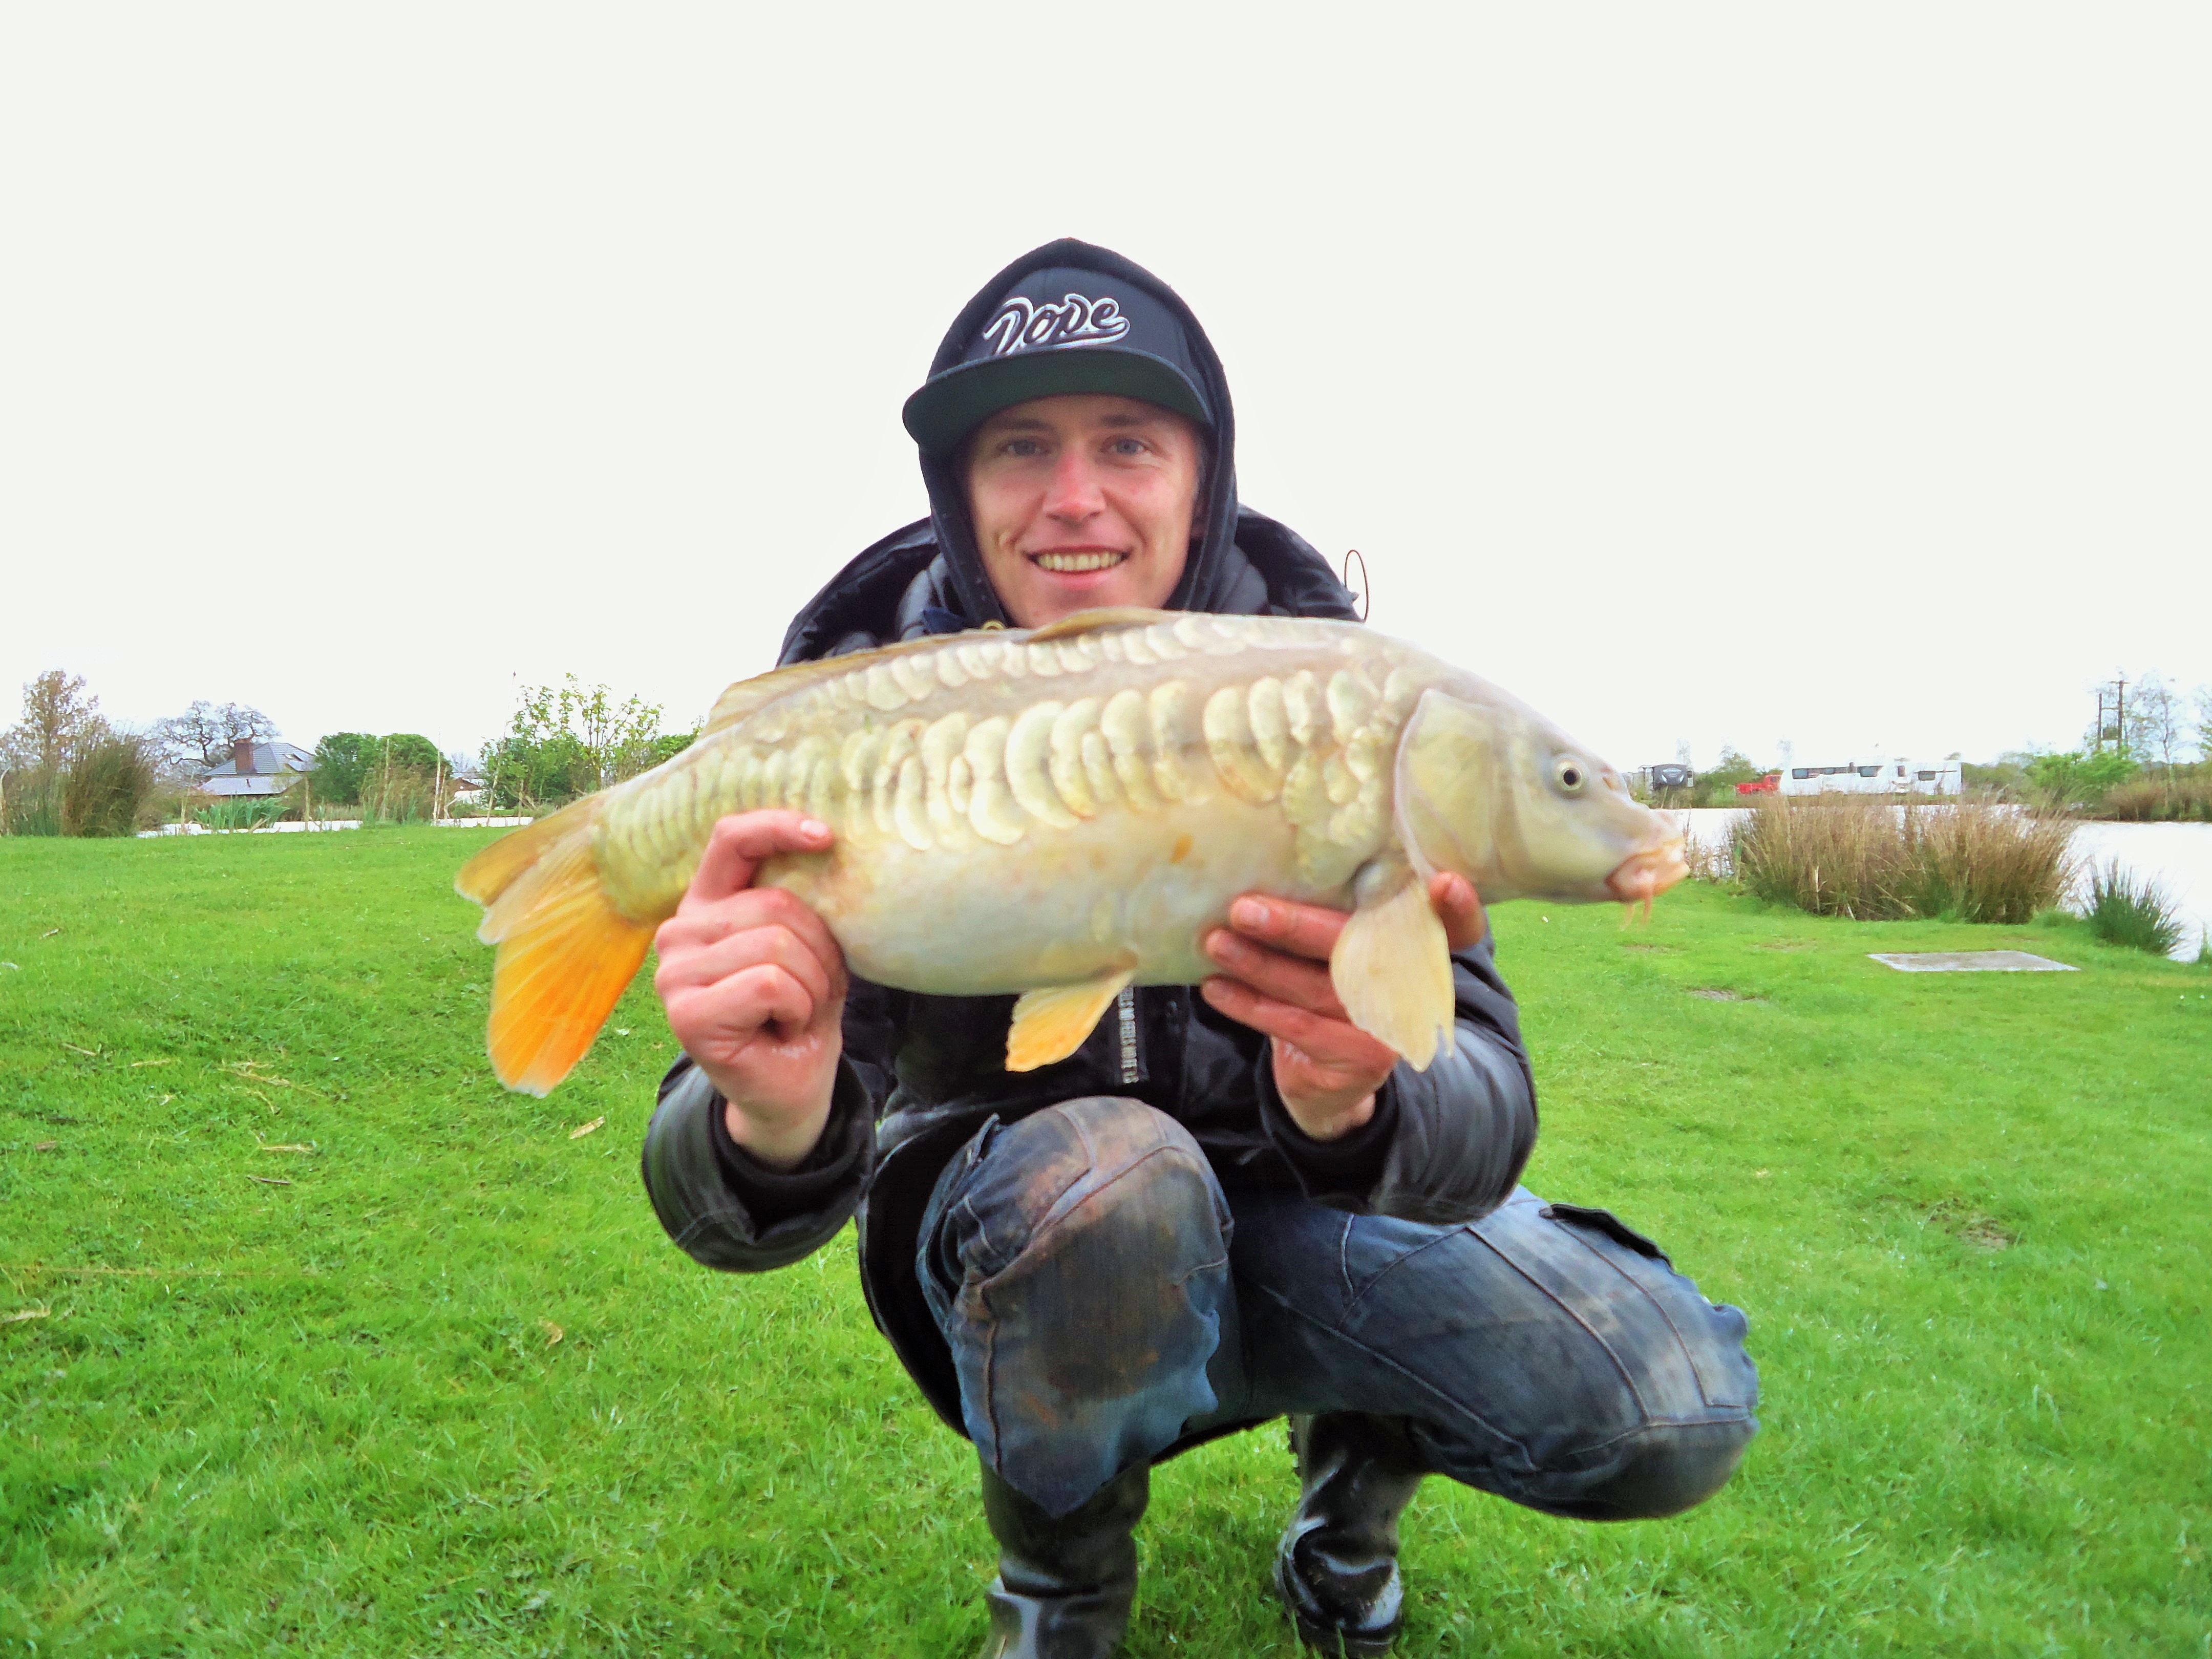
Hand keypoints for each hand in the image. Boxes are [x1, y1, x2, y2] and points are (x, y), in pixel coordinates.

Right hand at [653, 811, 846, 1169]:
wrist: (790, 1087)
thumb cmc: (799, 1011)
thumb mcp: (808, 948)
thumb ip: (798, 902)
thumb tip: (825, 841)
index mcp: (707, 904)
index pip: (731, 840)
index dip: (777, 827)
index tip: (827, 837)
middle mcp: (680, 931)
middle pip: (774, 905)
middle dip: (819, 952)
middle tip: (811, 991)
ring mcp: (675, 973)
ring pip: (776, 945)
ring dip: (811, 985)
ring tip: (796, 1011)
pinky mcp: (687, 1012)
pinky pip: (770, 983)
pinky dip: (797, 1008)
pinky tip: (782, 1028)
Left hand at [1200, 873, 1484, 1141]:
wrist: (1329, 1080)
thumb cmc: (1329, 992)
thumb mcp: (1339, 953)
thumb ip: (1329, 920)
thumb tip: (1258, 875)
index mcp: (1419, 946)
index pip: (1456, 926)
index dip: (1458, 908)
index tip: (1442, 884)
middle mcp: (1414, 986)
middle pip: (1360, 948)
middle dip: (1295, 925)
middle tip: (1243, 908)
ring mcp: (1390, 1027)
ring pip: (1317, 987)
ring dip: (1259, 964)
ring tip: (1215, 942)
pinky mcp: (1362, 1060)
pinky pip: (1296, 1024)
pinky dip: (1250, 1004)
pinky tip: (1216, 988)